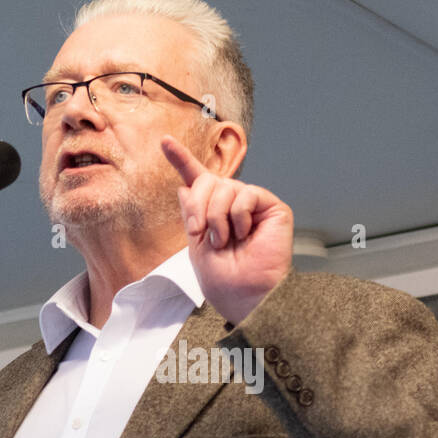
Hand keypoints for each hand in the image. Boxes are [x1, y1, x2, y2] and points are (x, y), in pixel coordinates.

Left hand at [161, 134, 292, 325]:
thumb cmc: (224, 279)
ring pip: (225, 187)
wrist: (244, 295)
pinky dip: (238, 216)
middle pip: (208, 180)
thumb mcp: (195, 244)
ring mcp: (253, 204)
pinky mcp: (272, 208)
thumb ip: (191, 213)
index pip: (196, 181)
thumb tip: (184, 186)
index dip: (181, 160)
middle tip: (201, 232)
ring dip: (217, 217)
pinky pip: (246, 194)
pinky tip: (245, 234)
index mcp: (213, 213)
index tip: (165, 142)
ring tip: (225, 240)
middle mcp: (233, 204)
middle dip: (199, 206)